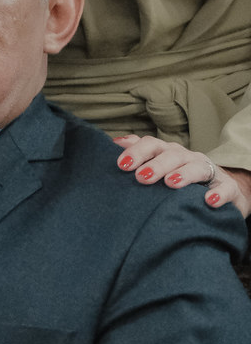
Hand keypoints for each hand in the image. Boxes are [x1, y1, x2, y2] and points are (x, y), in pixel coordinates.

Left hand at [114, 134, 250, 218]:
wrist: (222, 191)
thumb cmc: (182, 179)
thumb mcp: (160, 165)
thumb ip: (140, 153)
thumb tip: (114, 142)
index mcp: (169, 153)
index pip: (151, 145)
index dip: (137, 152)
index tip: (121, 165)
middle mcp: (188, 158)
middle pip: (172, 155)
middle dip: (156, 164)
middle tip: (141, 177)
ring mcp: (210, 172)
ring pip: (198, 168)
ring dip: (184, 174)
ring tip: (170, 183)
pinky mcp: (228, 189)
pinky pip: (226, 189)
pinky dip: (219, 194)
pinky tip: (209, 201)